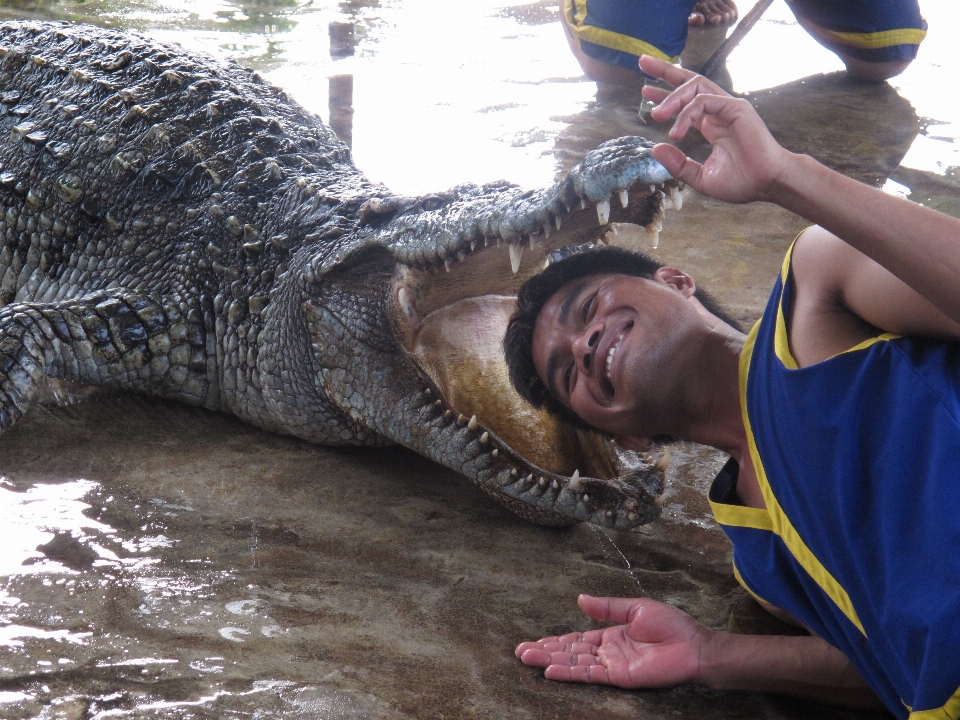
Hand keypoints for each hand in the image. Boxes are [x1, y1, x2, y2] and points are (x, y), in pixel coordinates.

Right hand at [515, 595, 709, 687]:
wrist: (693, 646)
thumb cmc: (671, 625)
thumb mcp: (635, 608)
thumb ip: (607, 607)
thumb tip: (580, 599)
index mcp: (611, 635)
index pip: (577, 639)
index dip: (556, 640)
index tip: (534, 641)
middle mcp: (607, 651)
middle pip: (570, 651)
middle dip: (545, 651)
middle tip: (520, 651)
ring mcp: (611, 665)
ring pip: (574, 663)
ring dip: (550, 661)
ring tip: (527, 658)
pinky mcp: (619, 676)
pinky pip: (589, 674)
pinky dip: (569, 672)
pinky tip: (551, 670)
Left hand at [638, 56, 792, 204]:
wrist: (767, 184)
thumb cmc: (742, 182)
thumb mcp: (701, 178)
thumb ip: (678, 165)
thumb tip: (655, 150)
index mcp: (712, 125)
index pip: (685, 103)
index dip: (665, 96)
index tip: (646, 92)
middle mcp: (719, 112)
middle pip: (689, 82)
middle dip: (665, 71)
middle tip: (643, 63)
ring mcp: (728, 107)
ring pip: (695, 87)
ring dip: (672, 96)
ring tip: (654, 113)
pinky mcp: (736, 108)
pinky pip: (705, 101)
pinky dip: (686, 113)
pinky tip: (676, 130)